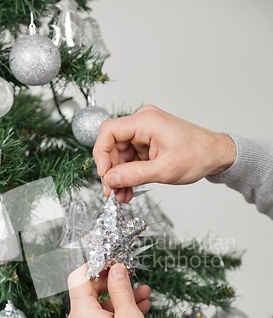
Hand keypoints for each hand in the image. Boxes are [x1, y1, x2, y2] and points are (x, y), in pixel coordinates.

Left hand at [64, 263, 151, 317]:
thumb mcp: (128, 317)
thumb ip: (121, 289)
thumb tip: (117, 268)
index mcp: (80, 314)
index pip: (78, 278)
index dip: (94, 266)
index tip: (111, 261)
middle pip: (89, 291)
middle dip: (113, 283)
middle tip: (132, 277)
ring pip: (98, 306)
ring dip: (119, 299)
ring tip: (144, 295)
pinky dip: (114, 313)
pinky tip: (137, 309)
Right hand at [93, 104, 235, 201]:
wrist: (216, 155)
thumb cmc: (198, 156)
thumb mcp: (164, 170)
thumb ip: (134, 175)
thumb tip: (110, 179)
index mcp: (146, 121)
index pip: (109, 131)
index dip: (101, 154)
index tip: (105, 175)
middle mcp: (143, 122)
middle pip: (113, 145)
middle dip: (112, 170)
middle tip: (112, 192)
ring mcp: (145, 131)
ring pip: (120, 154)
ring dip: (120, 176)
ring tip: (122, 196)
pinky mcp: (148, 141)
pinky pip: (131, 157)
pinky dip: (129, 174)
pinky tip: (129, 189)